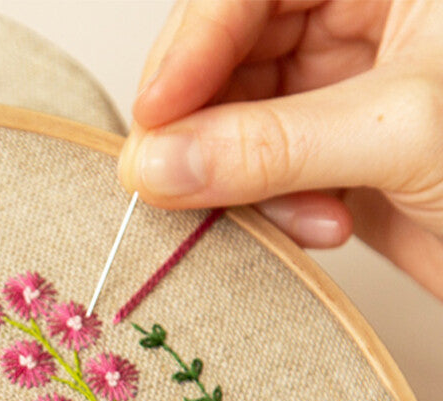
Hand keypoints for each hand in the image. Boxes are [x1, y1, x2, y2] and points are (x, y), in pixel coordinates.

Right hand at [118, 0, 442, 299]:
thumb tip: (155, 163)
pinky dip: (274, 209)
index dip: (192, 44)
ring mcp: (351, 85)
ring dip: (245, 179)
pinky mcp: (342, 152)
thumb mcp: (400, 134)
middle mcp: (368, 14)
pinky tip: (319, 227)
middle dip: (209, 124)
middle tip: (174, 181)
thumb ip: (268, 146)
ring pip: (242, 118)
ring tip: (292, 216)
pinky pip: (267, 172)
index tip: (153, 119)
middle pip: (235, 51)